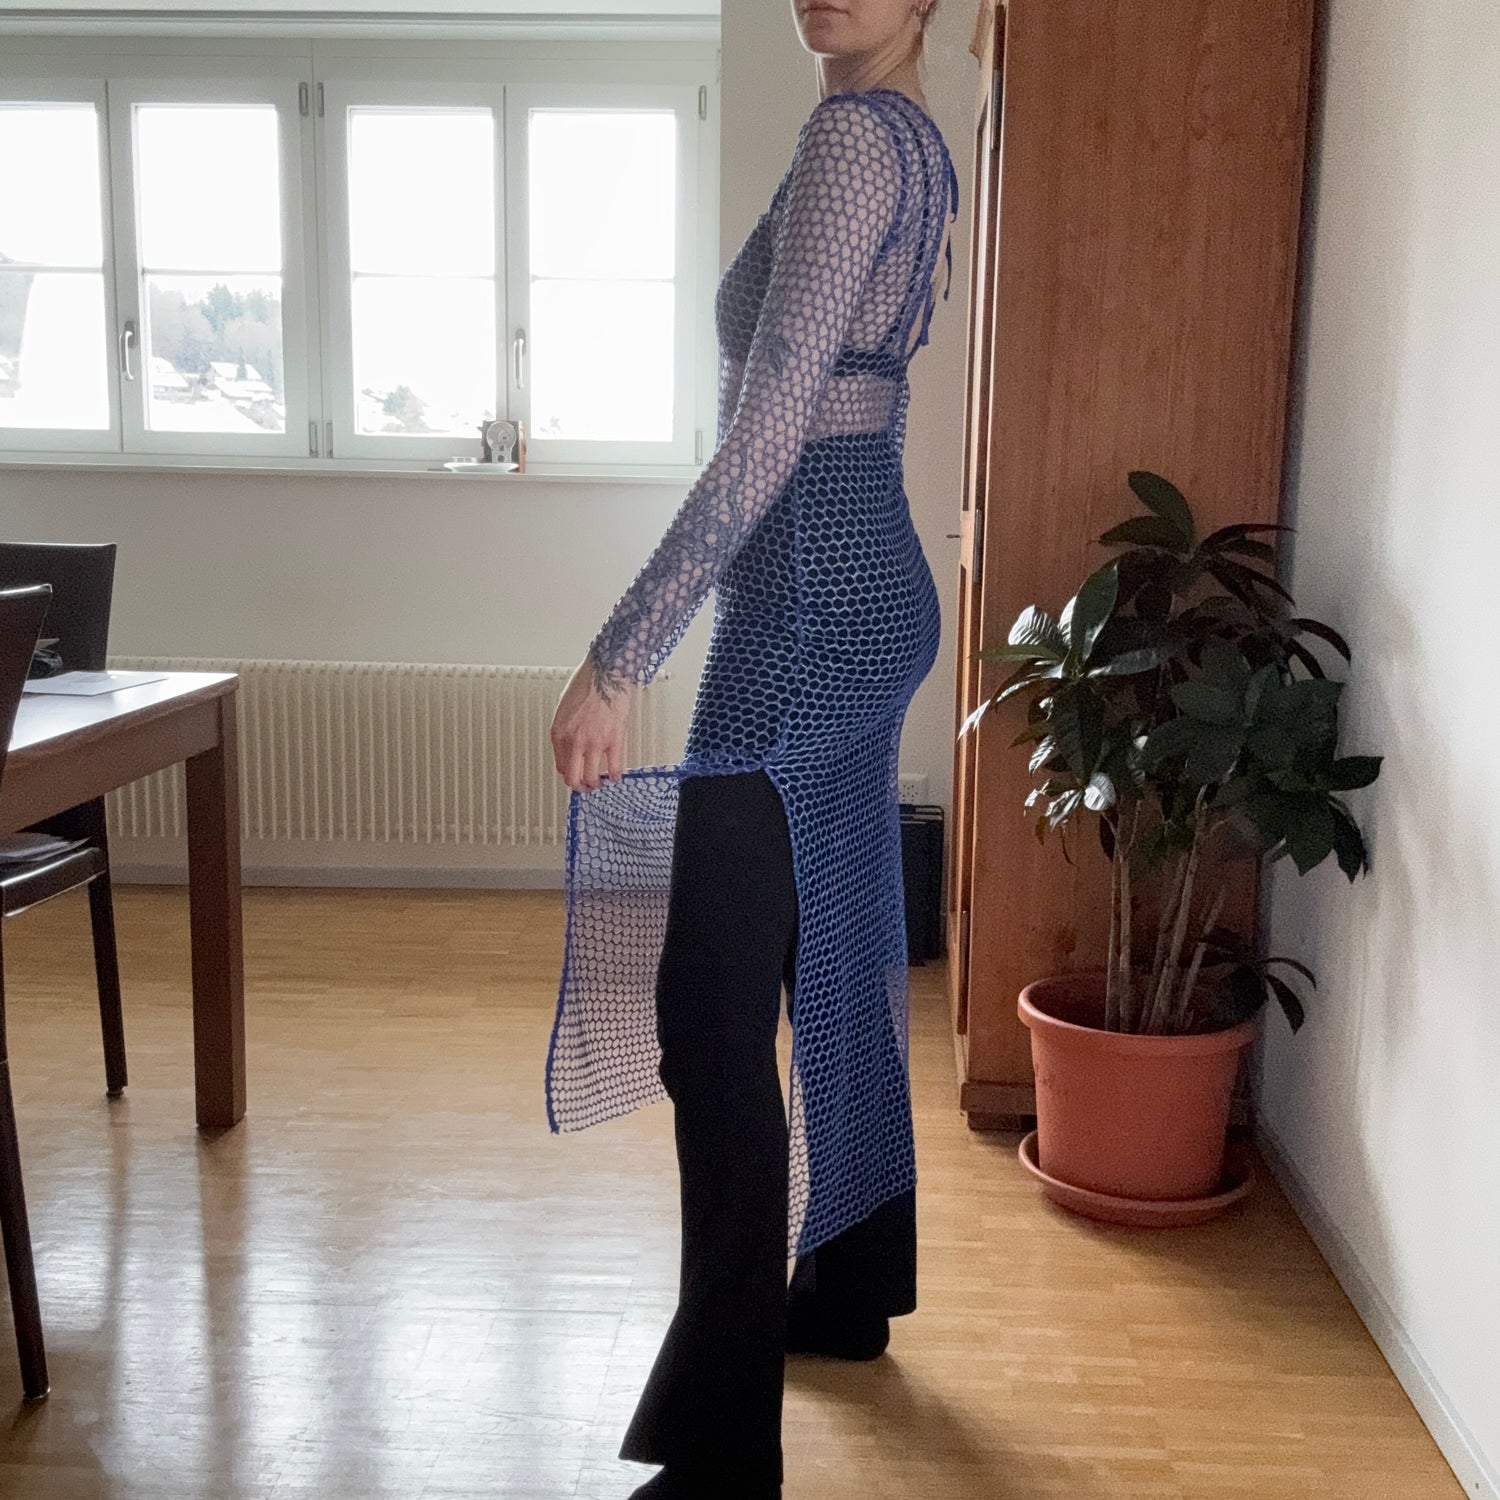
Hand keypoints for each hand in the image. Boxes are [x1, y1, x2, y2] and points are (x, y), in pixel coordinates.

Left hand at [550, 653, 633, 792]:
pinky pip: (614, 767)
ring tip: (602, 783)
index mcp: (558, 732)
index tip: (576, 775)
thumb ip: (565, 728)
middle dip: (580, 787)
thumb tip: (571, 743)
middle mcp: (574, 741)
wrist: (607, 671)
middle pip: (573, 778)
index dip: (569, 774)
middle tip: (587, 787)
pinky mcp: (613, 740)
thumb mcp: (564, 706)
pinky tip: (617, 776)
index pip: (560, 766)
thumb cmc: (587, 682)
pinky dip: (616, 776)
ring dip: (597, 784)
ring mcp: (594, 742)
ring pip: (592, 778)